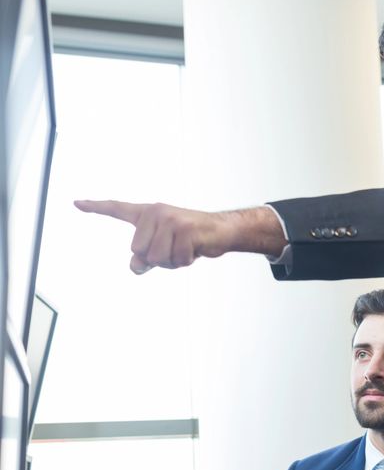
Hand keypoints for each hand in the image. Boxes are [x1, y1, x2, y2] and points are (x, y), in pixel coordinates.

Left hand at [74, 199, 286, 273]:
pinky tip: (196, 249)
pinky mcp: (185, 229)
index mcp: (148, 214)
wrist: (222, 230)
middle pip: (139, 251)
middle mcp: (156, 213)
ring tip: (186, 250)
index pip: (118, 209)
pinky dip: (187, 261)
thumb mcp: (165, 248)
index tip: (76, 203)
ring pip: (157, 258)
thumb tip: (135, 266)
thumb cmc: (191, 240)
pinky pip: (177, 259)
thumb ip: (145, 257)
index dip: (96, 207)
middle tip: (176, 250)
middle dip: (158, 259)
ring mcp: (170, 220)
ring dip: (173, 262)